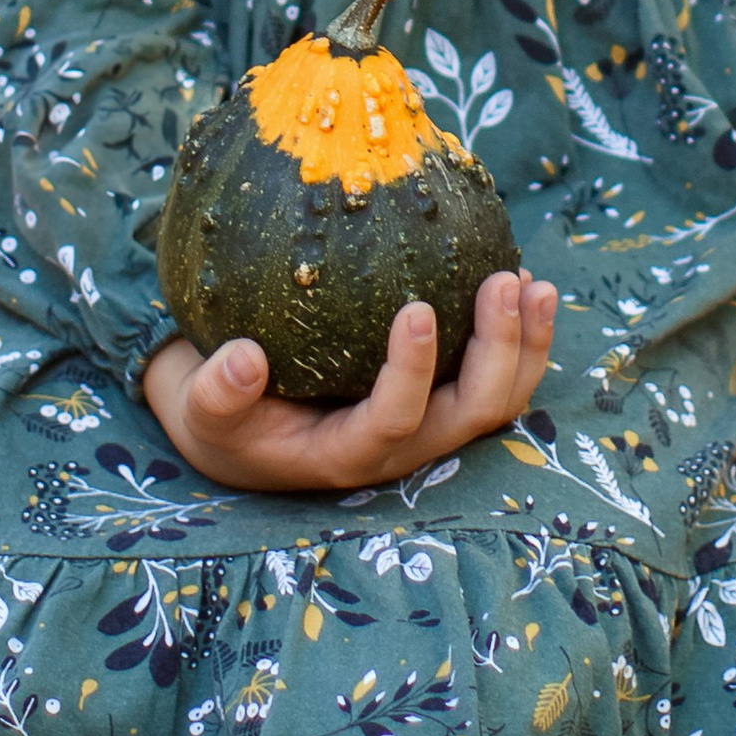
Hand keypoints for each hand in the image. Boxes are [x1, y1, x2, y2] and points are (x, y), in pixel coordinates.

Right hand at [141, 270, 558, 495]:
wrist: (247, 429)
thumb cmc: (224, 417)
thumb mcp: (200, 410)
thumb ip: (216, 394)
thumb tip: (240, 361)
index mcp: (349, 455)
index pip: (394, 421)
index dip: (411, 373)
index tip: (416, 308)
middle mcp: (404, 447)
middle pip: (473, 414)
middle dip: (498, 351)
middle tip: (501, 280)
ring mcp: (432, 425)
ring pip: (500, 400)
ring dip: (527, 345)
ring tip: (535, 282)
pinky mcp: (443, 399)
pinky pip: (497, 376)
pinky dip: (522, 337)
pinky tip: (529, 281)